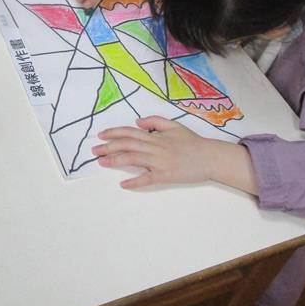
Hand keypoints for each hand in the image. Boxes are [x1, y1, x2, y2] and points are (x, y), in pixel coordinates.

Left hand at [92, 117, 218, 188]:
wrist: (210, 157)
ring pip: (133, 159)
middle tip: (94, 151)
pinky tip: (123, 184)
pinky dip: (134, 181)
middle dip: (108, 147)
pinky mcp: (165, 175)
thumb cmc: (193, 142)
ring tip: (102, 162)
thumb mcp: (174, 125)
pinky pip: (147, 179)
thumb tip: (138, 122)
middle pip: (127, 145)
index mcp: (156, 136)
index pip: (130, 132)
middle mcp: (155, 147)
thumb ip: (155, 121)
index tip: (101, 135)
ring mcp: (159, 162)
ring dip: (115, 160)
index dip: (113, 133)